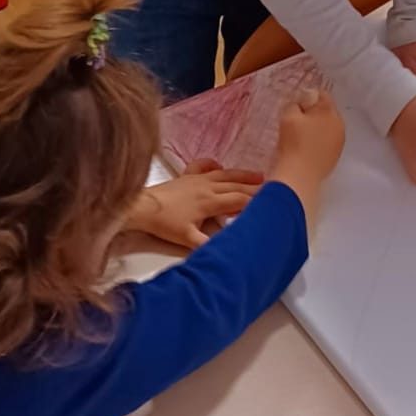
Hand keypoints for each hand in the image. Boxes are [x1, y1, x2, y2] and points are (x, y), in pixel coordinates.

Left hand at [127, 159, 263, 248]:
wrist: (141, 207)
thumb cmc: (163, 223)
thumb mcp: (187, 239)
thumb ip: (208, 245)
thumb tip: (227, 251)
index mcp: (210, 201)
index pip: (240, 200)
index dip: (256, 202)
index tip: (270, 204)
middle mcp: (207, 187)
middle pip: (237, 186)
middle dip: (257, 187)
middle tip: (273, 188)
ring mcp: (197, 179)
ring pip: (226, 174)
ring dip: (243, 174)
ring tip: (259, 174)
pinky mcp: (186, 176)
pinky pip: (203, 166)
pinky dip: (213, 164)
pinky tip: (219, 165)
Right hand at [270, 89, 345, 213]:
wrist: (300, 176)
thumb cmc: (293, 142)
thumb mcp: (289, 115)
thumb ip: (297, 102)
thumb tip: (306, 99)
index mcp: (330, 112)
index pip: (321, 95)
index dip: (307, 98)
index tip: (295, 107)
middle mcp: (340, 125)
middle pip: (326, 111)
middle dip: (313, 113)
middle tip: (295, 122)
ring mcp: (339, 142)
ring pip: (327, 128)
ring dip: (316, 128)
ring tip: (299, 137)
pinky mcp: (335, 157)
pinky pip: (326, 142)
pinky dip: (317, 142)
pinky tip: (306, 149)